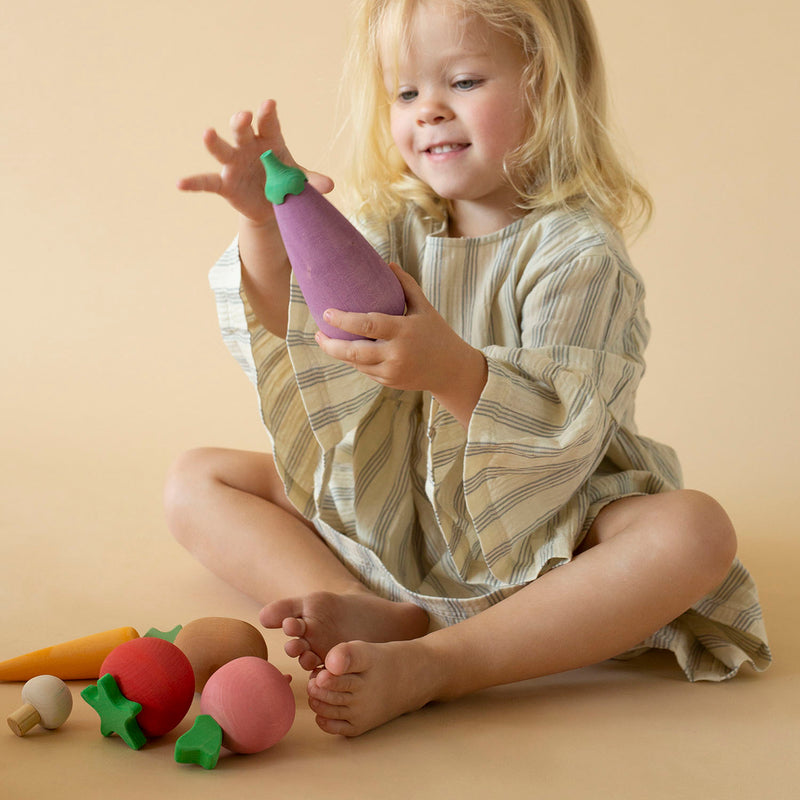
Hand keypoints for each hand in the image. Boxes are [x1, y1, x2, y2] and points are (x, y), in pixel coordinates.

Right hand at [177, 99, 332, 224]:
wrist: (274, 206)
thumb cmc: (286, 182)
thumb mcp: (299, 182)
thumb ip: (311, 182)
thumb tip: (330, 186)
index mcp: (269, 140)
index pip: (268, 123)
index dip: (268, 113)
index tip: (269, 104)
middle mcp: (248, 146)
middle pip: (242, 129)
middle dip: (241, 121)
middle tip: (244, 115)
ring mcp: (233, 163)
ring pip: (222, 148)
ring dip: (214, 141)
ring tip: (207, 133)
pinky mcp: (224, 184)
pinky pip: (206, 182)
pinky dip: (193, 183)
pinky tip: (179, 184)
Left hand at [315, 264, 487, 426]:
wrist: (451, 370)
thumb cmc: (437, 333)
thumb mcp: (425, 307)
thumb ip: (406, 285)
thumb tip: (388, 262)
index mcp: (403, 331)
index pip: (367, 325)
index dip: (343, 320)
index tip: (326, 312)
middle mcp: (396, 354)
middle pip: (353, 352)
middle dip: (330, 344)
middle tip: (317, 334)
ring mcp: (392, 371)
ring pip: (356, 363)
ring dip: (339, 353)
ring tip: (325, 340)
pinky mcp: (389, 382)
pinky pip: (365, 371)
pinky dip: (355, 361)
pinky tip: (346, 351)